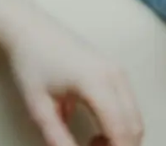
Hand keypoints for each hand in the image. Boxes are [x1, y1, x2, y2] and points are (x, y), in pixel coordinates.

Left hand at [0, 0, 145, 145]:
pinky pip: (129, 107)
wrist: (31, 31)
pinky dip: (120, 126)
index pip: (119, 129)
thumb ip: (57, 137)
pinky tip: (97, 132)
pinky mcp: (116, 72)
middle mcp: (114, 75)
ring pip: (135, 118)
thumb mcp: (39, 107)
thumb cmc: (32, 63)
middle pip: (135, 126)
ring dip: (120, 138)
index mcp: (95, 82)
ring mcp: (118, 71)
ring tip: (92, 144)